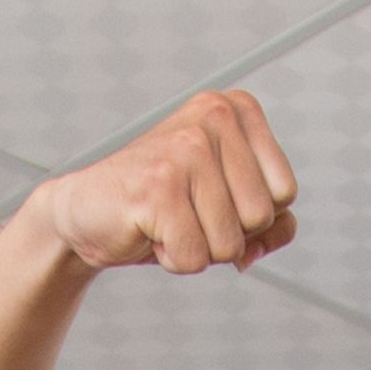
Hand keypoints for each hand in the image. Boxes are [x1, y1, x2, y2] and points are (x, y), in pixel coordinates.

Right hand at [29, 88, 296, 276]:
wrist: (86, 213)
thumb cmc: (162, 208)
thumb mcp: (226, 208)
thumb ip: (273, 222)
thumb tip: (273, 237)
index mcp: (235, 110)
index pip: (285, 191)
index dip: (250, 216)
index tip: (210, 199)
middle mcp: (214, 116)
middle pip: (261, 217)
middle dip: (225, 234)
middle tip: (185, 212)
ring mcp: (185, 148)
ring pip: (230, 243)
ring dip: (197, 249)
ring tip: (166, 221)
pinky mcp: (158, 185)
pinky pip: (195, 258)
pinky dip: (172, 259)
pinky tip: (148, 232)